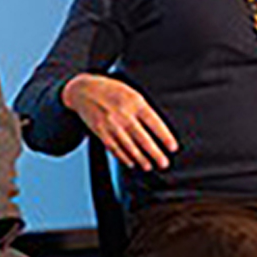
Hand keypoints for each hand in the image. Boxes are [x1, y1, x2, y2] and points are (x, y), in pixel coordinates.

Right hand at [62, 73, 176, 170]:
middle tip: (164, 163)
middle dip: (155, 153)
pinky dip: (123, 157)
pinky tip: (131, 162)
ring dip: (141, 159)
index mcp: (135, 102)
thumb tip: (158, 129)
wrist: (83, 90)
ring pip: (129, 146)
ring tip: (148, 166)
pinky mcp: (100, 131)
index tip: (173, 148)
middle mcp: (123, 114)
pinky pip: (114, 148)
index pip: (154, 122)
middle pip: (143, 138)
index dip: (165, 137)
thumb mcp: (130, 92)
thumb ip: (142, 108)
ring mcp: (111, 124)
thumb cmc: (110, 90)